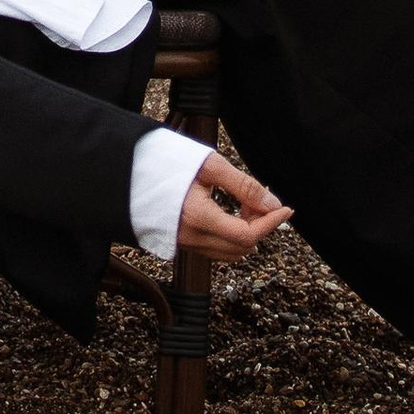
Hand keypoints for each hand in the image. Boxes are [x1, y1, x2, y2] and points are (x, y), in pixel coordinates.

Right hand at [174, 148, 292, 269]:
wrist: (128, 169)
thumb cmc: (165, 161)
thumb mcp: (209, 165)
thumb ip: (243, 186)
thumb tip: (272, 204)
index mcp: (198, 217)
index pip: (248, 234)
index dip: (272, 223)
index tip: (285, 208)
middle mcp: (191, 237)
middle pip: (243, 247)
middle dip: (261, 226)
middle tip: (264, 200)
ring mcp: (184, 243)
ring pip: (230, 253)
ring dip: (247, 234)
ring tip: (247, 206)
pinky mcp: (180, 243)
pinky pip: (215, 250)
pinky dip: (232, 236)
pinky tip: (231, 213)